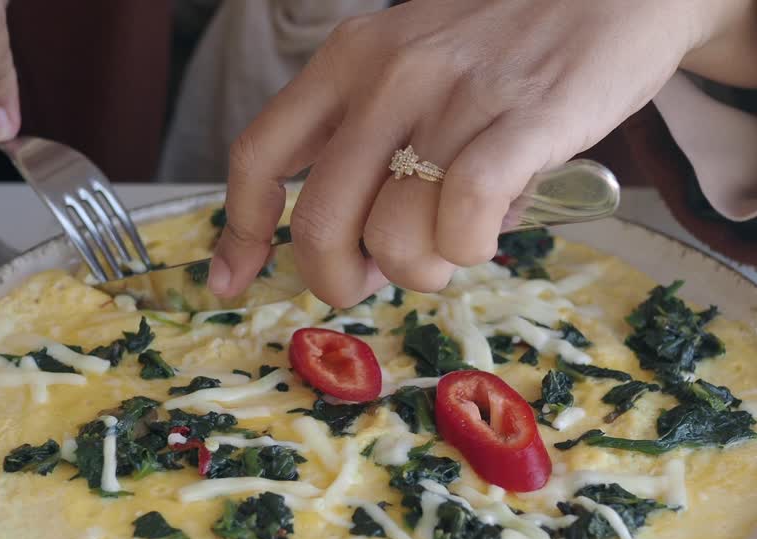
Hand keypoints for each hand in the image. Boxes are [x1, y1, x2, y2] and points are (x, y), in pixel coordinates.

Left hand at [210, 0, 756, 306]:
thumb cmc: (512, 41)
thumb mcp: (414, 62)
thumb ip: (370, 137)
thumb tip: (353, 246)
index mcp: (349, 60)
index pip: (260, 154)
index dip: (239, 231)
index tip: (233, 278)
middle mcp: (388, 75)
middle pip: (320, 220)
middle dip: (339, 280)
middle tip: (376, 280)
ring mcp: (455, 96)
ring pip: (396, 236)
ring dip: (425, 269)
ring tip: (458, 241)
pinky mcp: (524, 119)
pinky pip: (466, 215)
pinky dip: (472, 248)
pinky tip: (488, 233)